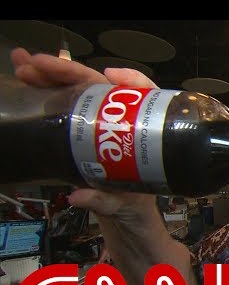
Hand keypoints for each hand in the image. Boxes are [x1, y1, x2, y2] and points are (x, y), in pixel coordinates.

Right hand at [10, 47, 158, 215]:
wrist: (126, 219)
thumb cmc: (135, 207)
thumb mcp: (126, 206)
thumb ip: (106, 201)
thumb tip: (78, 197)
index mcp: (144, 136)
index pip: (147, 98)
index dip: (133, 82)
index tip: (112, 77)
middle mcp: (123, 125)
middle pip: (101, 88)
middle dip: (69, 73)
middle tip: (38, 66)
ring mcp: (101, 128)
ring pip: (79, 93)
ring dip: (51, 77)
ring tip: (25, 66)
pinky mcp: (83, 134)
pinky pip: (66, 109)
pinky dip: (45, 91)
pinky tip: (26, 79)